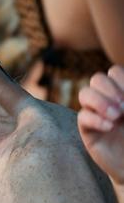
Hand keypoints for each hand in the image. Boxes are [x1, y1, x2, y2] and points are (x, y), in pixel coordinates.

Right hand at [78, 66, 123, 184]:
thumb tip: (121, 102)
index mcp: (120, 92)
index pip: (114, 71)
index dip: (121, 80)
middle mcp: (106, 100)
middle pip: (97, 79)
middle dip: (110, 90)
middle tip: (123, 107)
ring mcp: (95, 114)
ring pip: (85, 94)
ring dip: (100, 102)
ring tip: (116, 116)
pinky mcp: (87, 130)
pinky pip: (83, 117)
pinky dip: (96, 119)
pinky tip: (110, 127)